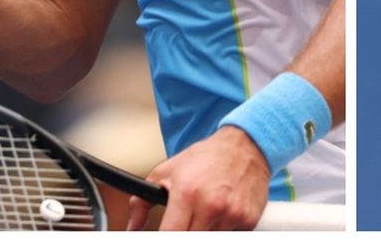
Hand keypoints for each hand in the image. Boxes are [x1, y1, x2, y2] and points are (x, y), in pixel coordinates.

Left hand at [125, 126, 270, 230]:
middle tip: (184, 220)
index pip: (170, 234)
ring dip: (204, 231)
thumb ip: (141, 201)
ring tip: (205, 213)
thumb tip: (132, 227)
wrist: (245, 146)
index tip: (165, 233)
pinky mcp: (248, 220)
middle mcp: (210, 205)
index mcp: (187, 193)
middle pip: (189, 239)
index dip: (164, 237)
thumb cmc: (205, 158)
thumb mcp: (166, 172)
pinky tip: (221, 215)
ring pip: (210, 240)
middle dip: (184, 232)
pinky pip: (230, 236)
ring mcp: (231, 215)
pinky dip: (222, 230)